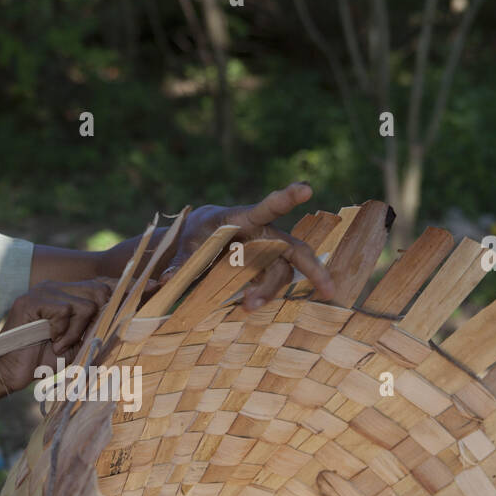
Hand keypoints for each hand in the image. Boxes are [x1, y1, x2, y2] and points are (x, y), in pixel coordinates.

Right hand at [0, 280, 113, 392]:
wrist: (12, 371)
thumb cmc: (44, 359)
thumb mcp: (79, 343)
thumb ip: (96, 327)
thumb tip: (122, 317)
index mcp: (67, 293)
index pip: (102, 285)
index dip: (120, 297)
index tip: (132, 308)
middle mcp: (55, 286)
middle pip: (99, 291)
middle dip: (95, 321)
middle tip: (78, 340)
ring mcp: (42, 291)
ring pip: (85, 304)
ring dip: (76, 331)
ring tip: (60, 344)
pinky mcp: (31, 300)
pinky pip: (65, 310)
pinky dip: (63, 331)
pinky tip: (51, 341)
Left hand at [160, 181, 333, 306]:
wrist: (195, 243)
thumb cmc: (190, 236)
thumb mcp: (181, 245)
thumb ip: (178, 261)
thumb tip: (166, 278)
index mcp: (241, 218)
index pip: (266, 207)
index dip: (285, 198)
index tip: (306, 188)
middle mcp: (261, 234)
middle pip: (293, 250)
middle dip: (312, 268)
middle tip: (328, 289)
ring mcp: (265, 254)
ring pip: (280, 273)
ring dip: (269, 292)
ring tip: (248, 307)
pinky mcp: (262, 270)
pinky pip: (270, 284)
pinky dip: (263, 296)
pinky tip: (249, 305)